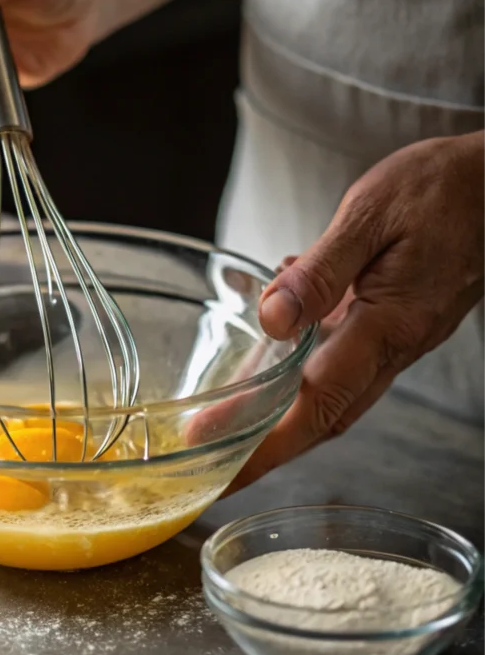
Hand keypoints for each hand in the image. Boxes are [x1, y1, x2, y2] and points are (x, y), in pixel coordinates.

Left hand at [226, 130, 484, 492]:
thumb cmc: (441, 188)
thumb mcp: (370, 214)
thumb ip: (320, 271)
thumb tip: (271, 319)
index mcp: (389, 325)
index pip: (320, 403)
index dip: (268, 444)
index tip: (221, 466)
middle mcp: (396, 345)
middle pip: (325, 417)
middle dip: (268, 450)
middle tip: (212, 466)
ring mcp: (399, 340)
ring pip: (335, 396)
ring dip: (283, 417)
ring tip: (227, 426)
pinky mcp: (397, 326)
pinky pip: (344, 364)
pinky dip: (302, 374)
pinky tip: (270, 353)